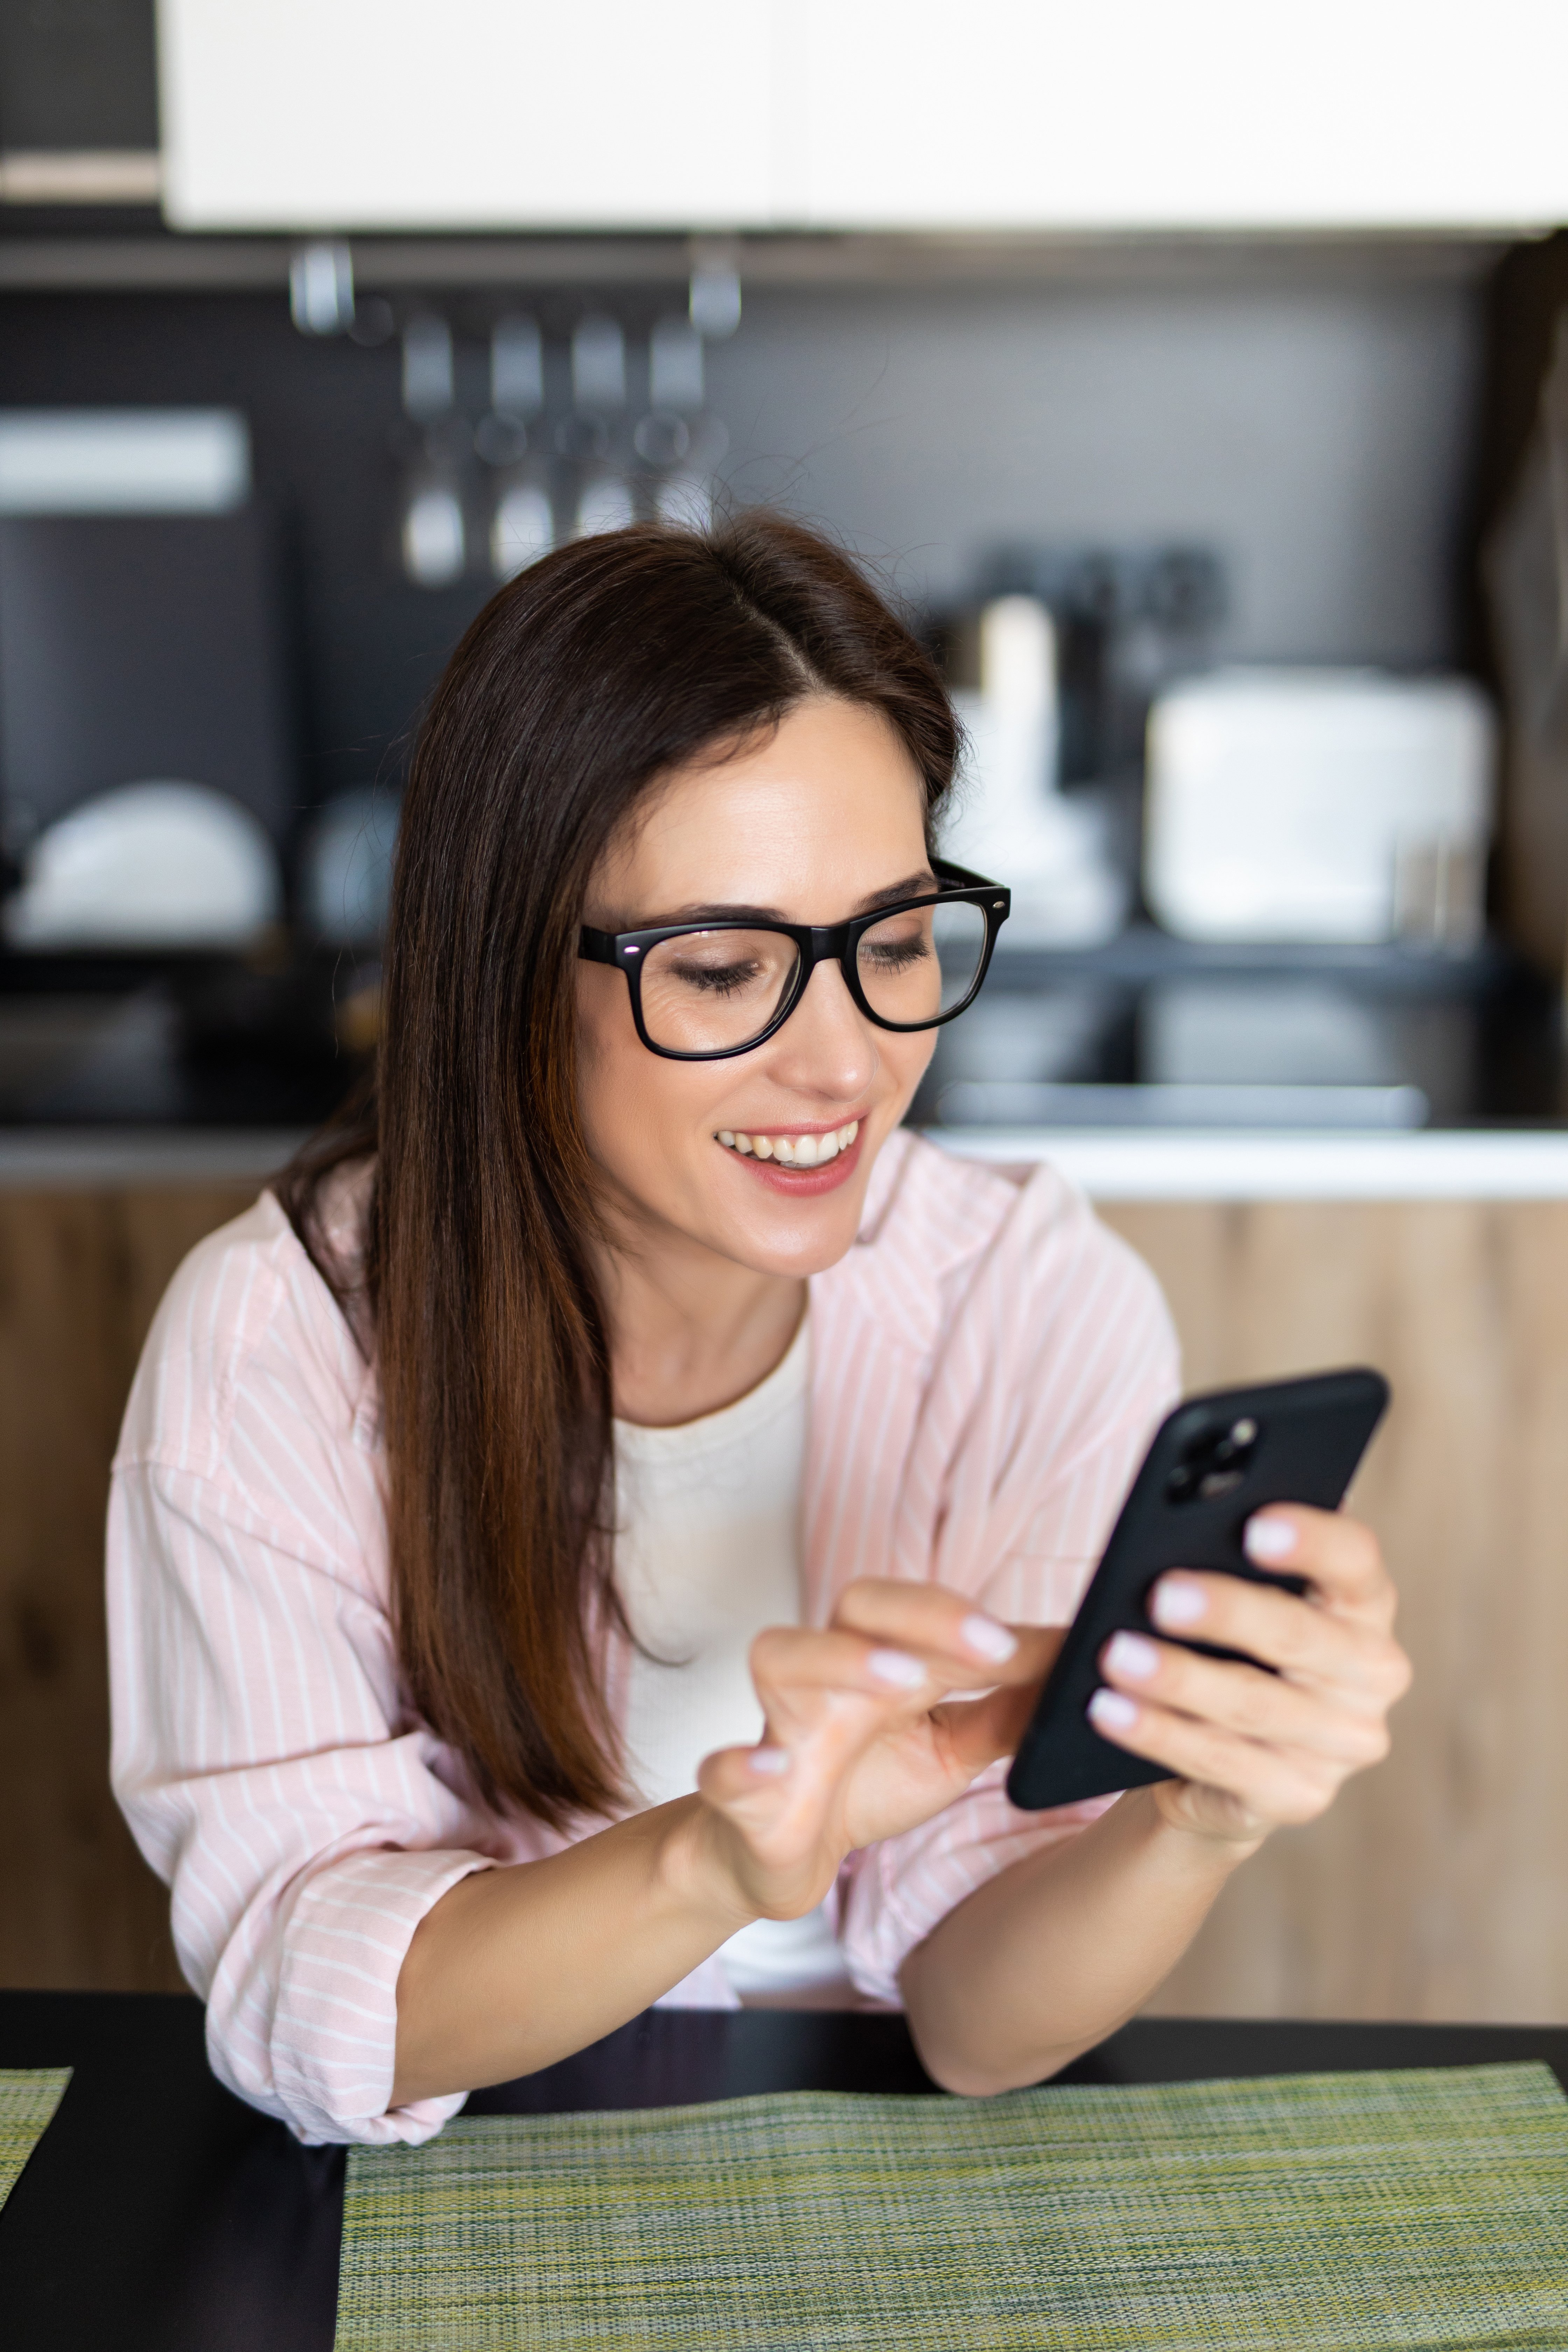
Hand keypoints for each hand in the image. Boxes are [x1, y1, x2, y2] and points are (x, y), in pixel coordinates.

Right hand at [694, 1580, 1060, 1927]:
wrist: (785, 1852)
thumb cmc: (870, 1779)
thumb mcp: (953, 1749)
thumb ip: (1010, 1711)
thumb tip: (1080, 1667)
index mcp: (882, 1659)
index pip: (926, 1612)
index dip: (981, 1620)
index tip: (1045, 1643)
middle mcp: (828, 1675)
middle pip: (856, 1606)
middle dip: (920, 1615)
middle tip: (988, 1645)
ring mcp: (780, 1726)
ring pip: (782, 1657)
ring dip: (841, 1661)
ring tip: (898, 1681)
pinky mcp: (742, 1789)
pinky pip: (726, 1766)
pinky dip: (743, 1763)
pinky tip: (772, 1768)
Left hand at [1087, 1506, 1409, 1846]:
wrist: (1215, 1751)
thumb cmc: (1218, 1644)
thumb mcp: (1215, 1596)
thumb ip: (1191, 1568)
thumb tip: (1129, 1561)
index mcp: (1362, 1600)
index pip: (1355, 1557)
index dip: (1312, 1539)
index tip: (1253, 1525)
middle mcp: (1372, 1671)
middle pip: (1301, 1635)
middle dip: (1228, 1613)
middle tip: (1160, 1595)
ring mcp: (1344, 1742)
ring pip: (1256, 1704)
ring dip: (1180, 1680)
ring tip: (1115, 1657)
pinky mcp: (1300, 1795)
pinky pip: (1223, 1761)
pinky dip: (1160, 1734)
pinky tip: (1109, 1712)